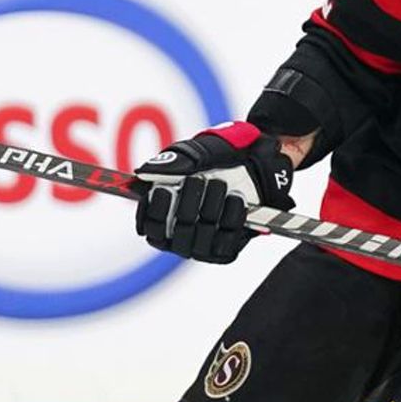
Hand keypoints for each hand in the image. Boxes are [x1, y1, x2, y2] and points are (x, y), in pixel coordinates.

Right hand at [134, 122, 294, 263]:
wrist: (258, 162)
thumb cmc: (221, 158)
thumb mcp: (197, 152)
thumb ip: (172, 162)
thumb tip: (142, 172)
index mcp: (165, 212)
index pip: (149, 225)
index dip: (153, 211)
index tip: (163, 190)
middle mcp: (180, 233)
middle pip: (174, 233)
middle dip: (186, 204)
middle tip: (197, 180)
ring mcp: (203, 244)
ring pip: (200, 238)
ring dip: (210, 208)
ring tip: (220, 184)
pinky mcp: (226, 249)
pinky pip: (225, 243)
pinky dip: (231, 218)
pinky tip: (236, 199)